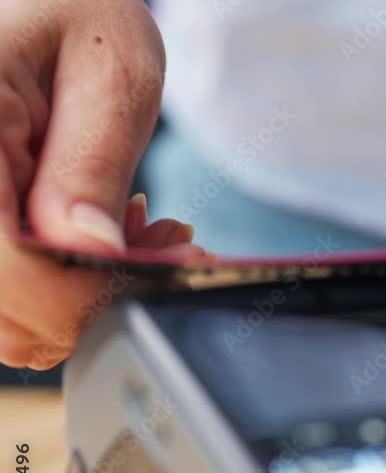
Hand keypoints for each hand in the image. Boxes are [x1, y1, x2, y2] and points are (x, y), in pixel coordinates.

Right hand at [0, 0, 196, 369]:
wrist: (48, 8)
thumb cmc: (80, 21)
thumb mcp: (110, 76)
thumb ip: (92, 164)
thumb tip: (91, 254)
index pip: (6, 262)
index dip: (82, 291)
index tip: (155, 268)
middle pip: (4, 308)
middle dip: (95, 294)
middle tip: (161, 242)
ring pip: (6, 319)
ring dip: (84, 297)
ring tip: (132, 230)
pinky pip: (11, 302)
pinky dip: (65, 292)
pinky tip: (100, 238)